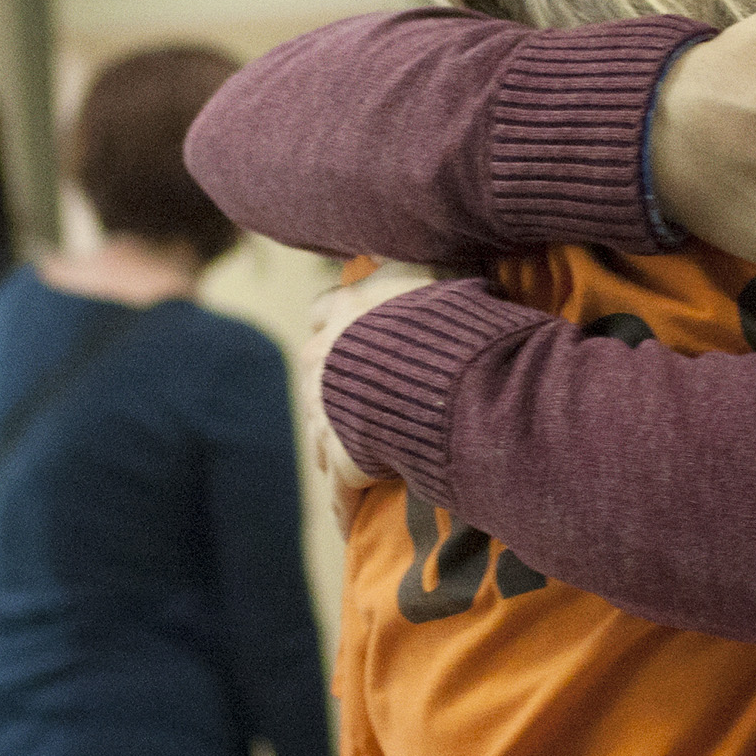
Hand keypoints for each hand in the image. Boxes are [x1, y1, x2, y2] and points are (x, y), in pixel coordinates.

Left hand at [301, 262, 442, 531]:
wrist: (430, 369)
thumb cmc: (442, 312)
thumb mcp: (433, 270)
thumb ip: (426, 261)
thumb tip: (437, 230)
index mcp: (348, 308)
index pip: (325, 310)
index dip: (335, 321)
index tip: (346, 329)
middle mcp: (326, 357)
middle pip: (313, 372)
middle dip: (326, 387)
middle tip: (346, 403)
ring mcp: (328, 410)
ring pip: (320, 433)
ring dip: (331, 446)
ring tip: (345, 465)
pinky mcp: (343, 458)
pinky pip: (341, 490)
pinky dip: (344, 507)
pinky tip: (349, 526)